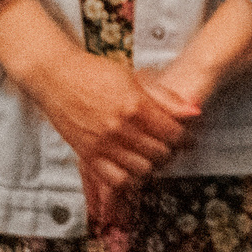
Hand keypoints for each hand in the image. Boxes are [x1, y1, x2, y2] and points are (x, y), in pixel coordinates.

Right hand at [22, 52, 192, 221]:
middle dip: (171, 151)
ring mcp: (101, 144)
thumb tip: (193, 111)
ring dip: (152, 166)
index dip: (185, 138)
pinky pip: (113, 179)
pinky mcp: (86, 154)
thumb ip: (166, 97)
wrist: (57, 77)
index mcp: (134, 106)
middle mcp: (118, 128)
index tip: (187, 138)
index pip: (171, 133)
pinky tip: (133, 169)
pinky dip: (129, 178)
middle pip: (158, 152)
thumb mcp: (136, 78)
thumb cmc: (94, 72)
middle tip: (173, 148)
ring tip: (154, 157)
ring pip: (140, 169)